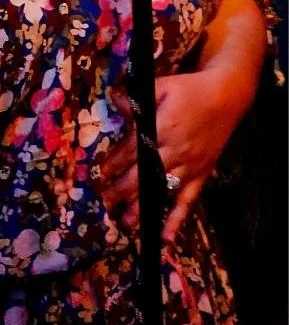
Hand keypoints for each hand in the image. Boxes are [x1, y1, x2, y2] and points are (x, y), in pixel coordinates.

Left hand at [99, 68, 244, 243]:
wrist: (226, 97)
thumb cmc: (190, 89)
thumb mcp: (162, 86)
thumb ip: (137, 99)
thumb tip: (113, 100)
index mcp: (162, 128)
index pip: (132, 150)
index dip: (114, 163)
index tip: (99, 174)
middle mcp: (175, 151)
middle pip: (143, 175)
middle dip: (121, 190)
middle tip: (103, 202)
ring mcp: (189, 166)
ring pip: (162, 192)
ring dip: (143, 208)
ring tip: (125, 224)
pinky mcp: (201, 175)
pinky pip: (188, 202)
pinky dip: (177, 220)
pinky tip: (165, 238)